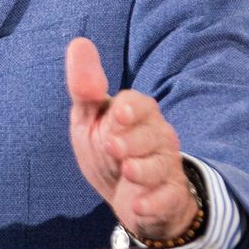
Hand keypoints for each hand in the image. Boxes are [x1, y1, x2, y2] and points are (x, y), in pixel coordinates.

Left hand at [66, 36, 197, 243]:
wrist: (131, 198)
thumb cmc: (109, 150)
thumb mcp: (90, 119)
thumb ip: (85, 87)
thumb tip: (79, 43)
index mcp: (138, 115)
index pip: (140, 104)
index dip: (130, 110)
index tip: (118, 114)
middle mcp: (158, 137)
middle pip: (153, 134)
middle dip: (133, 141)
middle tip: (113, 148)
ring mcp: (165, 168)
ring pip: (162, 165)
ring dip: (143, 170)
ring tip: (126, 171)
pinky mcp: (169, 197)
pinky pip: (168, 198)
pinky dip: (153, 202)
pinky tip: (138, 205)